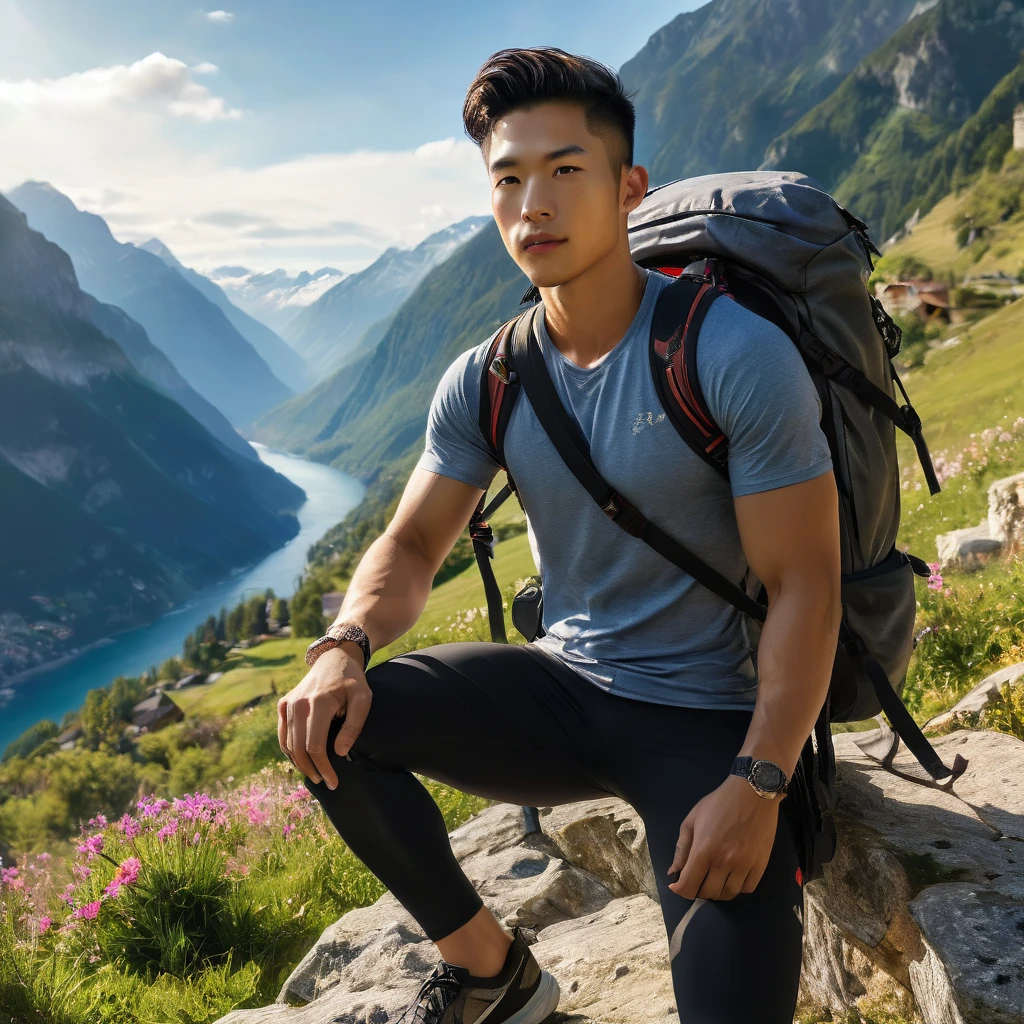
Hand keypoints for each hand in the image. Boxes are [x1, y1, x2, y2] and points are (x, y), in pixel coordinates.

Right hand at [277, 641, 371, 789]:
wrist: (334, 658)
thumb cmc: (352, 680)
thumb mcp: (363, 699)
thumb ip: (354, 725)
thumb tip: (340, 752)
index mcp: (319, 703)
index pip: (315, 746)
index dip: (323, 768)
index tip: (333, 781)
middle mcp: (299, 704)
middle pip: (299, 748)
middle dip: (311, 770)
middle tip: (325, 782)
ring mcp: (288, 704)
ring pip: (288, 744)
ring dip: (300, 763)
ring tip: (315, 774)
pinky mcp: (283, 704)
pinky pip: (283, 734)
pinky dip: (290, 750)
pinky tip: (302, 759)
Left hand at [666, 774, 781, 900]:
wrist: (752, 793)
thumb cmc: (718, 804)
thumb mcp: (692, 820)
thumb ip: (682, 848)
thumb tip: (674, 872)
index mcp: (704, 849)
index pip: (689, 885)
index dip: (680, 890)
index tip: (679, 885)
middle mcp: (724, 862)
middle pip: (708, 893)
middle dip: (698, 890)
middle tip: (698, 879)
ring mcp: (744, 865)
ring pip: (728, 894)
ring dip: (718, 891)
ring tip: (715, 879)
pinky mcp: (761, 865)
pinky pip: (747, 889)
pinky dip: (737, 888)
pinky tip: (732, 877)